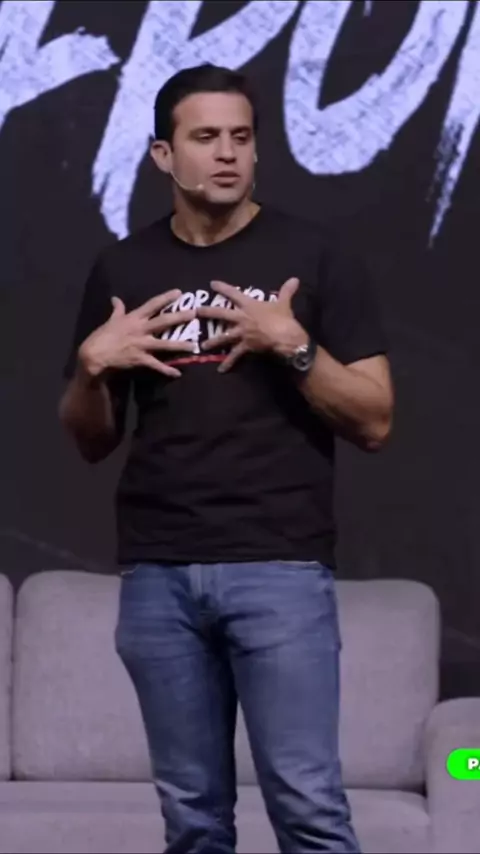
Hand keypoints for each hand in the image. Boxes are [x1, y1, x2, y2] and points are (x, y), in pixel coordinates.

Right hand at [78, 290, 195, 378]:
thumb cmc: (101, 337)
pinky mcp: (140, 359)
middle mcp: (140, 329)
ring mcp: (141, 345)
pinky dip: (167, 370)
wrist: (94, 355)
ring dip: (180, 345)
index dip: (166, 298)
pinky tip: (178, 373)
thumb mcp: (110, 321)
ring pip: (165, 344)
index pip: (152, 305)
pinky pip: (156, 365)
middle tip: (194, 313)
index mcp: (133, 318)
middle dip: (179, 317)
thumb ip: (117, 310)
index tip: (179, 292)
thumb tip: (115, 298)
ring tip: (194, 345)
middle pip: (163, 321)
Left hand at [197, 278, 307, 371]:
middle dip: (207, 312)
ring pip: (223, 336)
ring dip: (212, 341)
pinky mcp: (245, 346)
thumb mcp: (284, 303)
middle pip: (220, 314)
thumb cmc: (283, 318)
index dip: (222, 288)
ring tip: (203, 345)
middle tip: (195, 312)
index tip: (212, 284)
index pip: (233, 293)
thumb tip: (295, 279)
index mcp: (249, 305)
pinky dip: (228, 363)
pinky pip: (235, 356)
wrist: (285, 336)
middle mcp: (241, 318)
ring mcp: (241, 333)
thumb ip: (287, 291)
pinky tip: (220, 370)